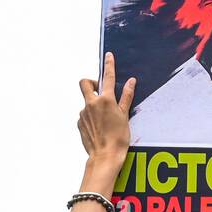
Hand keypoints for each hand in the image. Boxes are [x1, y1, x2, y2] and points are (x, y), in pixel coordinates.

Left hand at [77, 52, 134, 167]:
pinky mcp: (80, 122)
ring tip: (106, 120)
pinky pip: (85, 114)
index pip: (108, 78)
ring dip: (94, 104)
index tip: (108, 56)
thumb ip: (127, 97)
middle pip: (85, 83)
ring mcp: (83, 113)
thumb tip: (131, 82)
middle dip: (91, 82)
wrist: (105, 156)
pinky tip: (100, 128)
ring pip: (87, 101)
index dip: (109, 65)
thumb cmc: (118, 138)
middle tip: (100, 90)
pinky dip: (92, 117)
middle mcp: (91, 103)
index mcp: (106, 100)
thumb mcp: (125, 115)